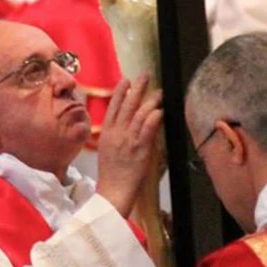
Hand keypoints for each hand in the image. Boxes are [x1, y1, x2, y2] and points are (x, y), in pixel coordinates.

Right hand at [95, 75, 163, 217]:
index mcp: (106, 132)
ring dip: (150, 101)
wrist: (113, 191)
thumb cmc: (111, 172)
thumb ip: (114, 133)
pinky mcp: (140, 149)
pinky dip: (154, 118)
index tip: (126, 80)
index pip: (113, 107)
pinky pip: (147, 129)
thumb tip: (122, 120)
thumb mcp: (107, 148)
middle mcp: (116, 133)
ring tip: (158, 92)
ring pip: (139, 115)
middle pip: (127, 106)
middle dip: (137, 89)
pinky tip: (160, 110)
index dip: (120, 92)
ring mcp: (128, 140)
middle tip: (145, 76)